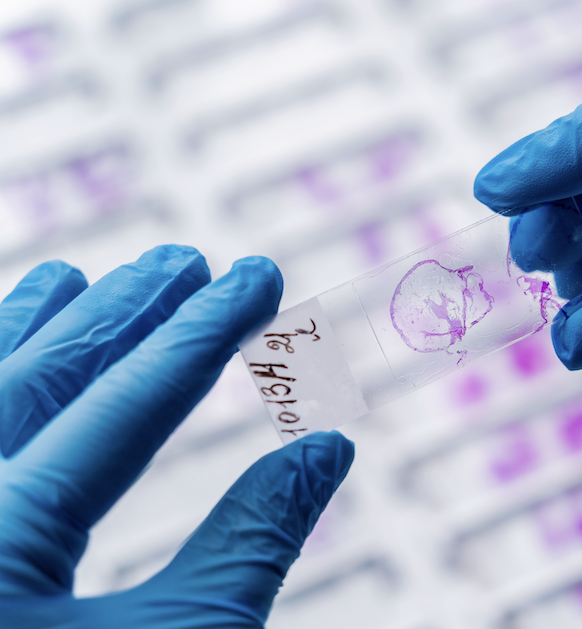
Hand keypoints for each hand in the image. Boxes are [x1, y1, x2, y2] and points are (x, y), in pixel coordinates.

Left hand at [0, 246, 353, 627]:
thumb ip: (254, 540)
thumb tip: (330, 449)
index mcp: (2, 536)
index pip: (129, 400)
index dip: (206, 329)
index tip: (256, 277)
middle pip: (42, 379)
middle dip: (124, 312)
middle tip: (184, 260)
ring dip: (34, 333)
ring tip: (78, 281)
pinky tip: (12, 361)